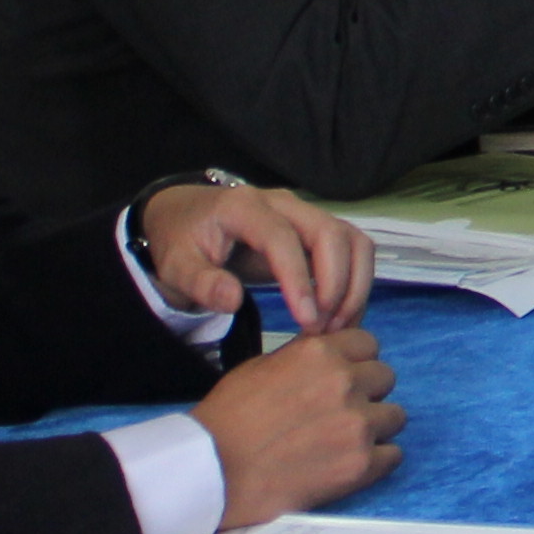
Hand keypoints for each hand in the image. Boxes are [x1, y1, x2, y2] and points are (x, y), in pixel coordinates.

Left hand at [141, 180, 372, 332]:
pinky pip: (352, 249)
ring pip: (351, 239)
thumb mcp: (176, 267)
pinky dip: (356, 281)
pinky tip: (341, 314)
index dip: (299, 279)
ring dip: (355, 284)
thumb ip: (201, 283)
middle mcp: (283, 204)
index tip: (307, 320)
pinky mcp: (317, 229)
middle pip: (330, 233)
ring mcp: (305, 213)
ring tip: (337, 326)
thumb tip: (234, 301)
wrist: (187, 217)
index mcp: (244, 208)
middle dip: (336, 283)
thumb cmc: (182, 242)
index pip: (282, 238)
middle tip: (323, 329)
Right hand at [192, 325, 402, 529]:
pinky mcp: (361, 464)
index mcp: (320, 354)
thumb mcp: (262, 365)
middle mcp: (344, 383)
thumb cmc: (229, 420)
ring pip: (395, 416)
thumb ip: (305, 354)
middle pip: (385, 378)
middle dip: (367, 392)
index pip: (369, 344)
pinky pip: (394, 454)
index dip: (356, 362)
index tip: (347, 376)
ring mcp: (357, 424)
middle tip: (341, 411)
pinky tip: (351, 462)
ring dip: (375, 426)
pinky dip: (377, 459)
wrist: (214, 470)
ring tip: (344, 439)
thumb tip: (329, 346)